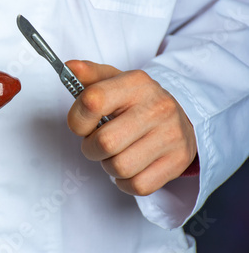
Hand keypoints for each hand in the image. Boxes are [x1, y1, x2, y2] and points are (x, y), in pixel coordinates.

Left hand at [66, 60, 196, 195]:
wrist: (183, 117)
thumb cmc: (138, 102)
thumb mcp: (115, 81)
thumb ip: (89, 75)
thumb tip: (68, 67)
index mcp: (135, 84)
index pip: (92, 102)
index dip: (78, 120)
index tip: (82, 124)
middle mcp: (156, 108)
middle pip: (104, 143)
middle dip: (91, 148)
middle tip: (98, 143)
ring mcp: (170, 135)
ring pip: (120, 167)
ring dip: (109, 166)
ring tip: (116, 153)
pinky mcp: (178, 160)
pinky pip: (138, 185)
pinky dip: (126, 182)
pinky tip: (131, 166)